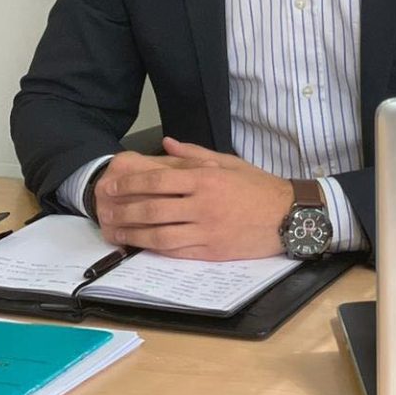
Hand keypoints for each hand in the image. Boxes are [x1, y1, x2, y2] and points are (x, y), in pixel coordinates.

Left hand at [94, 137, 294, 259]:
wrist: (289, 216)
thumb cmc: (258, 187)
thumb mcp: (228, 162)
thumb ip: (194, 154)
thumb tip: (166, 143)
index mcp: (206, 179)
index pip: (159, 180)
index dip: (132, 184)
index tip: (114, 186)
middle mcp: (203, 204)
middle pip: (154, 208)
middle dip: (126, 210)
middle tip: (106, 211)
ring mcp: (207, 230)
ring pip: (161, 234)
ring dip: (134, 234)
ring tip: (116, 232)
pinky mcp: (212, 251)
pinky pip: (177, 251)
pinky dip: (156, 249)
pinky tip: (141, 245)